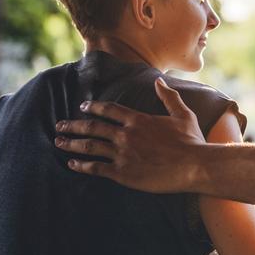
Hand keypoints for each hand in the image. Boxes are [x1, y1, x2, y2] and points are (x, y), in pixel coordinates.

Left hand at [54, 77, 206, 192]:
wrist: (195, 166)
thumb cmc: (192, 141)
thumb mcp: (183, 114)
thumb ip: (169, 97)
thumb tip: (158, 81)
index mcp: (138, 120)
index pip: (109, 110)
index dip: (93, 107)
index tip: (82, 107)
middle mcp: (126, 135)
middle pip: (93, 127)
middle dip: (73, 125)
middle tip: (60, 125)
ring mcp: (122, 154)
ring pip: (89, 146)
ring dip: (72, 144)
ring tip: (58, 142)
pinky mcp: (123, 173)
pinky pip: (96, 168)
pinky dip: (82, 165)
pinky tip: (72, 164)